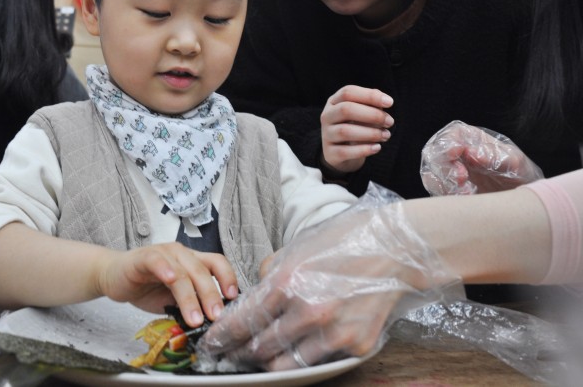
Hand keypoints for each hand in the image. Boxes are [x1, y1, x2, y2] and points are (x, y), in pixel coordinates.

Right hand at [96, 242, 238, 327]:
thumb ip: (191, 304)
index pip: (218, 263)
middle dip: (212, 295)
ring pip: (183, 271)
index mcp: (192, 261)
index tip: (233, 299)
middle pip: (203, 270)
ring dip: (190, 296)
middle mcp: (181, 254)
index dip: (228, 278)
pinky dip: (165, 269)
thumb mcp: (174, 299)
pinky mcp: (143, 257)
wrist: (113, 277)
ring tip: (194, 318)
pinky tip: (170, 280)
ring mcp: (163, 253)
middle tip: (216, 317)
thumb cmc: (146, 288)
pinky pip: (157, 260)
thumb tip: (212, 323)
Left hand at [197, 184, 459, 371]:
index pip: (243, 320)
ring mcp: (334, 332)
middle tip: (229, 356)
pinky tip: (294, 352)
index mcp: (288, 282)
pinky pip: (318, 361)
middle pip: (260, 348)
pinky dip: (303, 358)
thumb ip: (269, 273)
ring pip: (285, 363)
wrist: (395, 248)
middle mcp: (308, 311)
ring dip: (267, 362)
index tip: (211, 344)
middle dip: (239, 354)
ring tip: (257, 359)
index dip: (222, 337)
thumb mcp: (296, 249)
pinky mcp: (356, 345)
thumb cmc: (343, 242)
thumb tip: (251, 294)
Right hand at [320, 85, 393, 173]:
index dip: (369, 96)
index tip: (390, 103)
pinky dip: (364, 150)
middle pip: (345, 110)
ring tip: (386, 135)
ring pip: (345, 131)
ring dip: (370, 133)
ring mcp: (326, 135)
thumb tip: (384, 100)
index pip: (348, 92)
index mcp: (334, 102)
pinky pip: (345, 151)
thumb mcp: (362, 113)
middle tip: (389, 122)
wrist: (341, 153)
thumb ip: (372, 104)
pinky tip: (377, 148)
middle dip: (372, 115)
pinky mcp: (330, 153)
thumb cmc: (356, 127)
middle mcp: (327, 116)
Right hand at [420, 120, 542, 194]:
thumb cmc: (521, 174)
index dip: (448, 142)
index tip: (455, 154)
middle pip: (435, 153)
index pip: (452, 134)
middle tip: (462, 179)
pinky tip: (464, 198)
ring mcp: (452, 171)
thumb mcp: (515, 163)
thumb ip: (494, 156)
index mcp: (474, 139)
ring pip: (431, 173)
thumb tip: (470, 153)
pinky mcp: (450, 189)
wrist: (523, 201)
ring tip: (465, 192)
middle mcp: (459, 153)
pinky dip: (445, 194)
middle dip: (444, 167)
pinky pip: (437, 190)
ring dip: (443, 183)